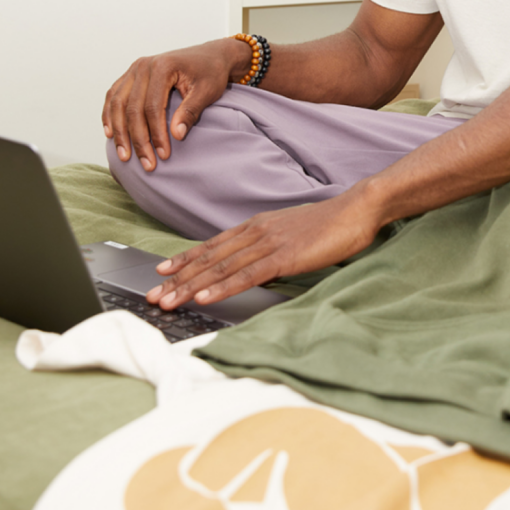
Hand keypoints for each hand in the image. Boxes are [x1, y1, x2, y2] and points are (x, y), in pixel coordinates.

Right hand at [102, 38, 248, 170]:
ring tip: (124, 156)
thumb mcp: (207, 91)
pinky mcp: (131, 75)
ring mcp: (135, 69)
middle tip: (147, 164)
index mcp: (162, 67)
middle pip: (132, 108)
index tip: (163, 155)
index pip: (153, 107)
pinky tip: (111, 134)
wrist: (211, 56)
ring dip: (119, 132)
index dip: (156, 134)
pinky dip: (109, 115)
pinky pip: (114, 96)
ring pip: (118, 103)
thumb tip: (176, 135)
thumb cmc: (211, 73)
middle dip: (138, 139)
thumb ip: (191, 111)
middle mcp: (143, 66)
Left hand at [145, 186, 382, 308]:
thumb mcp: (293, 234)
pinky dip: (222, 286)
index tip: (163, 271)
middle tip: (153, 294)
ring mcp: (269, 243)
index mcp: (258, 225)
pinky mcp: (285, 256)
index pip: (214, 245)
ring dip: (191, 286)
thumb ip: (271, 248)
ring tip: (168, 301)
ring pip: (222, 267)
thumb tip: (256, 267)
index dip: (186, 259)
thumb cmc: (331, 223)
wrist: (356, 209)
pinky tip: (205, 297)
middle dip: (179, 278)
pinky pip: (247, 275)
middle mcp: (257, 231)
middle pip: (210, 257)